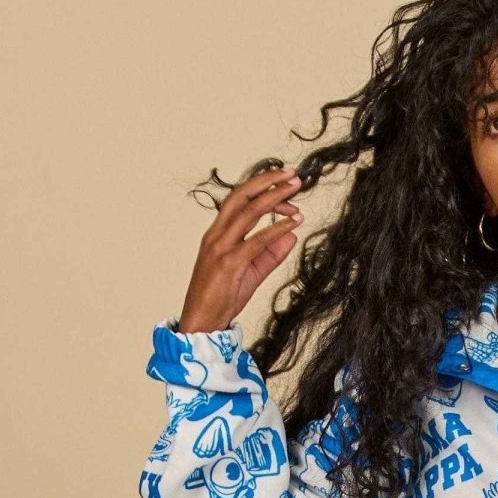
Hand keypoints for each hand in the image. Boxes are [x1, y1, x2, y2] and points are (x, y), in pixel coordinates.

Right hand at [176, 165, 304, 333]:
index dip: (260, 188)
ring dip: (275, 197)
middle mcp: (217, 235)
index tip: (283, 184)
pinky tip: (293, 223)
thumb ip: (271, 254)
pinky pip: (257, 241)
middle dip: (267, 182)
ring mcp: (221, 248)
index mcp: (217, 234)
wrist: (202, 322)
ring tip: (295, 189)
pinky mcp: (230, 264)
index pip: (238, 200)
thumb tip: (291, 235)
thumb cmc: (222, 298)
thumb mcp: (252, 273)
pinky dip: (277, 228)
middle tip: (292, 175)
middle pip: (242, 197)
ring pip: (248, 212)